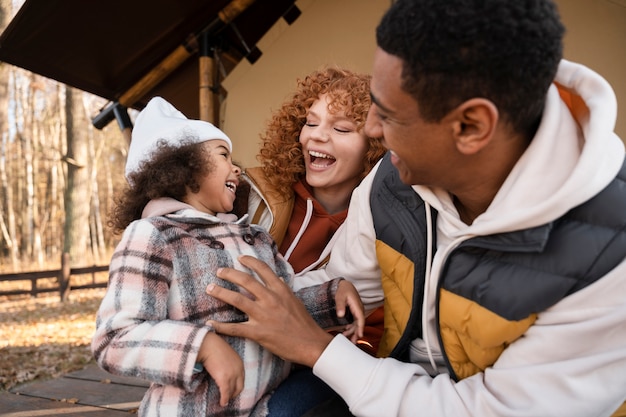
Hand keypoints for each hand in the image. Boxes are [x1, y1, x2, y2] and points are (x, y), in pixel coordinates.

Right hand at [197, 332, 243, 406]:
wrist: (208, 345)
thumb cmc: (214, 347)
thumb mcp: (226, 354)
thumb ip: (229, 363)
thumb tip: (223, 368)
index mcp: (240, 363)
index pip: (241, 379)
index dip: (237, 386)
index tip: (232, 390)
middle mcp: (239, 370)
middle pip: (239, 387)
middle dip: (234, 393)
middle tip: (229, 397)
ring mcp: (232, 375)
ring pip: (232, 391)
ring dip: (228, 398)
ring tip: (224, 402)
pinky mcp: (224, 379)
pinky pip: (225, 393)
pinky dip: (224, 399)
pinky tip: (222, 402)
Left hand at [206, 255, 333, 367]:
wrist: (310, 343)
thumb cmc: (304, 323)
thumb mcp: (295, 300)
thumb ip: (283, 289)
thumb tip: (277, 278)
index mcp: (280, 290)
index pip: (263, 269)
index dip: (249, 261)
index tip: (239, 258)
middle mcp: (270, 299)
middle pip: (245, 280)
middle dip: (229, 274)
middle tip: (219, 272)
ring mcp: (263, 315)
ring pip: (237, 299)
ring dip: (221, 292)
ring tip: (210, 288)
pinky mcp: (258, 332)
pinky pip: (235, 328)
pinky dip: (221, 326)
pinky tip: (211, 323)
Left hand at [335, 280, 364, 342]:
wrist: (345, 285)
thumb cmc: (343, 290)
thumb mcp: (340, 296)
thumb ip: (340, 305)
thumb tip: (340, 315)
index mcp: (357, 305)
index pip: (360, 318)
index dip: (360, 327)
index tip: (360, 335)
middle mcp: (359, 309)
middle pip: (359, 323)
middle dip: (356, 333)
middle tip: (352, 342)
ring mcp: (357, 311)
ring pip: (357, 323)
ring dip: (353, 331)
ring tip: (347, 338)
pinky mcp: (355, 312)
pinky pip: (355, 321)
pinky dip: (351, 327)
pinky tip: (346, 331)